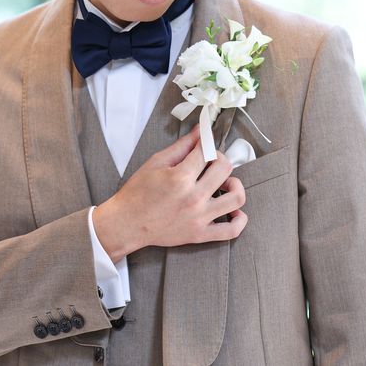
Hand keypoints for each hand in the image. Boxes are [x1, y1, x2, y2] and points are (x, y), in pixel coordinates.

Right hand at [92, 126, 247, 262]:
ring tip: (224, 183)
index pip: (207, 151)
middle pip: (225, 169)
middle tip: (210, 161)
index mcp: (180, 178)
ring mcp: (199, 217)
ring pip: (236, 197)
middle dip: (219, 159)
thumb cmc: (138, 193)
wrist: (126, 224)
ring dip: (234, 185)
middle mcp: (193, 197)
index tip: (206, 141)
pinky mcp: (200, 234)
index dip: (207, 142)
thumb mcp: (156, 162)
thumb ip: (182, 146)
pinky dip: (239, 220)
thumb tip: (200, 131)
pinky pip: (231, 230)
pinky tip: (234, 210)